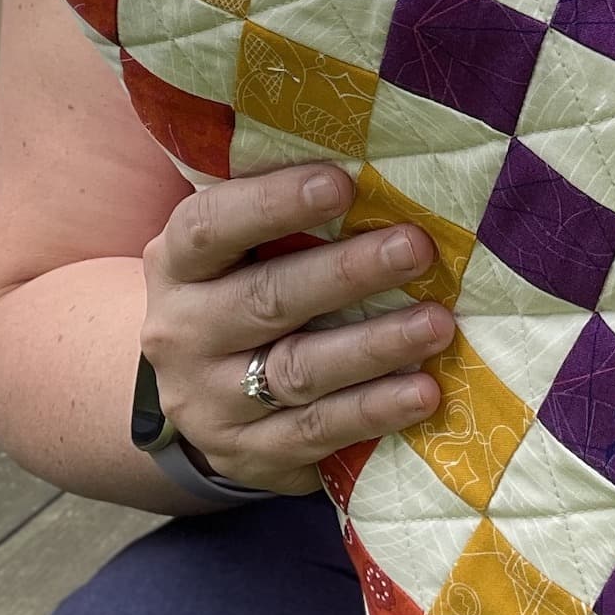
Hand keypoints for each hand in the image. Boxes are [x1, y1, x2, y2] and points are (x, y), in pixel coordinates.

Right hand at [139, 164, 453, 496]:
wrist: (194, 393)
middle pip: (267, 300)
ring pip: (299, 371)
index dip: (273, 204)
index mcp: (177, 264)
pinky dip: (373, 412)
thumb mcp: (235, 248)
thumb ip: (280, 210)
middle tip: (416, 249)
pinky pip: (317, 431)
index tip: (341, 183)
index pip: (212, 228)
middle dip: (347, 273)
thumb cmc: (241, 287)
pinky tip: (424, 391)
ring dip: (375, 346)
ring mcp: (212, 401)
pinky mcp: (250, 454)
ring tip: (437, 323)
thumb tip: (378, 160)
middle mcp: (183, 333)